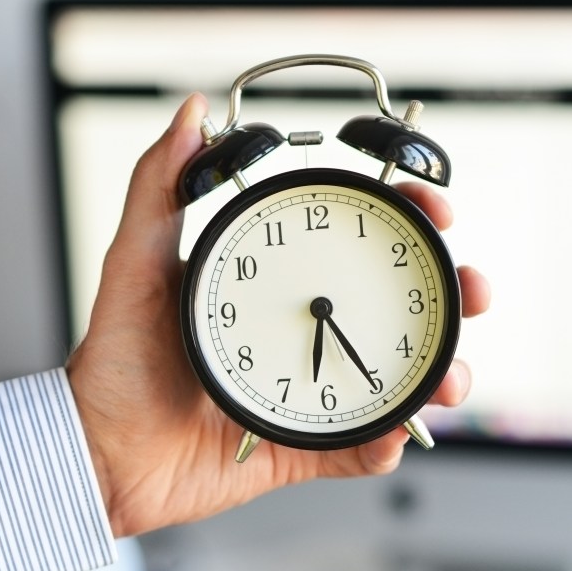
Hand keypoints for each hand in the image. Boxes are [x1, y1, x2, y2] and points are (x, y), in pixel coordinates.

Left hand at [66, 93, 490, 537]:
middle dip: (452, 301)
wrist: (98, 456)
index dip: (407, 222)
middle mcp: (301, 335)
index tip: (434, 208)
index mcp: (276, 286)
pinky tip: (389, 437)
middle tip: (472, 293)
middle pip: (399, 311)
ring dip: (437, 377)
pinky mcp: (301, 451)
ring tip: (445, 380)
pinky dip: (384, 448)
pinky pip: (358, 453)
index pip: (357, 244)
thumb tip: (192, 113)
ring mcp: (307, 395)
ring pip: (396, 382)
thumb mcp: (135, 263)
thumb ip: (161, 187)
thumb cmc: (113, 361)